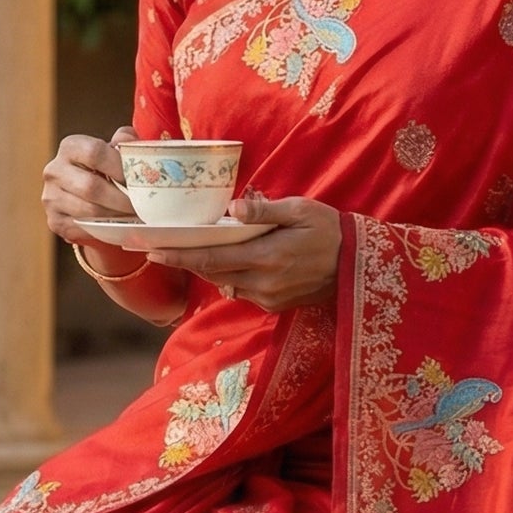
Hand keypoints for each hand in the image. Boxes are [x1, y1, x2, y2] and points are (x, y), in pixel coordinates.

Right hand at [42, 126, 140, 274]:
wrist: (82, 197)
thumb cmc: (104, 170)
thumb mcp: (113, 151)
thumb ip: (124, 142)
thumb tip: (129, 141)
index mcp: (70, 147)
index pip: (94, 152)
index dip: (119, 166)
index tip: (137, 179)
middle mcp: (54, 170)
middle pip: (91, 186)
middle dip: (121, 199)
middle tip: (141, 205)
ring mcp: (51, 197)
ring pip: (89, 210)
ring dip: (116, 216)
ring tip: (134, 216)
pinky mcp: (55, 221)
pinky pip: (84, 228)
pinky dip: (104, 228)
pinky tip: (118, 225)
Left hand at [144, 190, 341, 312]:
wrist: (359, 266)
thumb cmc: (331, 230)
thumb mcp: (301, 210)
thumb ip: (265, 211)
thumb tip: (233, 207)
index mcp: (266, 257)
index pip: (211, 258)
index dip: (179, 255)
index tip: (152, 250)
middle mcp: (263, 283)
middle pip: (211, 273)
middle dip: (182, 261)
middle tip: (153, 249)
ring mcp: (268, 297)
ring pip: (225, 283)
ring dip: (207, 268)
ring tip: (187, 251)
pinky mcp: (275, 305)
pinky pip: (242, 290)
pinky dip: (231, 276)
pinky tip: (230, 261)